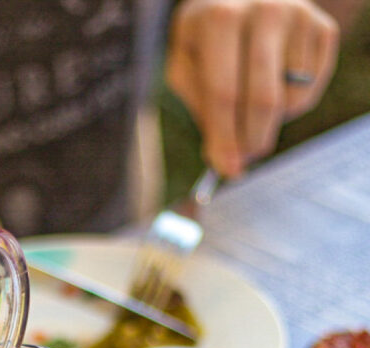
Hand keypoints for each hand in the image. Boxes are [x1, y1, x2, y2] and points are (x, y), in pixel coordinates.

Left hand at [166, 0, 338, 176]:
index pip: (224, 93)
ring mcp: (299, 15)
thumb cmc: (206, 42)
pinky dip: (291, 105)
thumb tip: (226, 164)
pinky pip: (310, 91)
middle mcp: (265, 9)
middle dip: (252, 141)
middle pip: (263, 100)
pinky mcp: (322, 27)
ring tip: (252, 104)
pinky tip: (275, 85)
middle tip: (243, 156)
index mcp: (220, 18)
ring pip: (291, 100)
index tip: (228, 171)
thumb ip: (203, 115)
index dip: (225, 139)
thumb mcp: (186, 70)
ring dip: (271, 121)